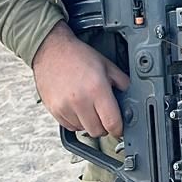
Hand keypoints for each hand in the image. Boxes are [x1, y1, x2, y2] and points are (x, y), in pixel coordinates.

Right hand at [32, 21, 129, 138]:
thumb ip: (121, 81)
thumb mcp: (106, 64)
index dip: (118, 129)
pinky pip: (69, 127)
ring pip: (84, 130)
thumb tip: (129, 95)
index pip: (112, 123)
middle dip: (104, 126)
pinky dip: (76, 122)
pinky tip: (78, 109)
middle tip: (104, 116)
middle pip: (98, 131)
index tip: (119, 128)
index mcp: (97, 89)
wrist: (51, 50)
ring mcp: (65, 107)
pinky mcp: (54, 110)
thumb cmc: (77, 56)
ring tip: (89, 108)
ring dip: (89, 124)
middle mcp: (81, 101)